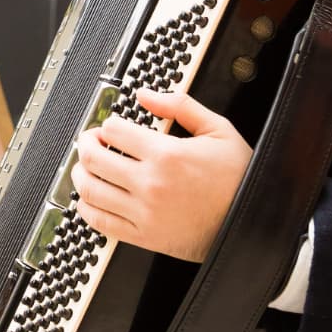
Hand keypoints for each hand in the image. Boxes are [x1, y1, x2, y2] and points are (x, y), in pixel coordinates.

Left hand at [68, 89, 251, 262]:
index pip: (114, 131)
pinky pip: (100, 222)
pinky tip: (89, 198)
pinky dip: (86, 207)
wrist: (252, 221)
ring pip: (90, 190)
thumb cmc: (238, 178)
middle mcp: (150, 184)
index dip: (107, 124)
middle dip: (86, 144)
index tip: (109, 127)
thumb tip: (146, 95)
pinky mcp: (143, 236)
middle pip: (94, 158)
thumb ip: (180, 106)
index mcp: (166, 155)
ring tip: (85, 167)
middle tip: (90, 141)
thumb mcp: (218, 130)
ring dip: (80, 174)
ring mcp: (143, 212)